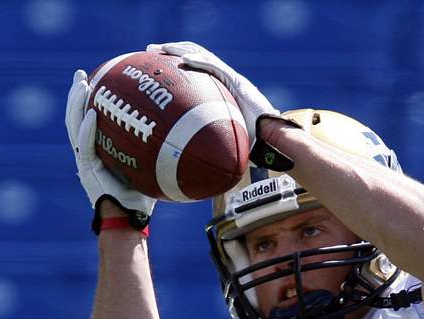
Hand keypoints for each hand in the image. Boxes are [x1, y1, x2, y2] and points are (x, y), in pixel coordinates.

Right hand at [65, 69, 155, 216]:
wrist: (128, 222)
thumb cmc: (143, 201)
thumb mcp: (150, 170)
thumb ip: (156, 153)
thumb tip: (183, 137)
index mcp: (99, 152)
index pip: (90, 121)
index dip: (90, 102)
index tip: (96, 81)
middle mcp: (88, 154)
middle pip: (76, 118)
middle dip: (77, 95)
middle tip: (82, 74)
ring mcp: (85, 161)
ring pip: (74, 126)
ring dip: (76, 104)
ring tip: (82, 84)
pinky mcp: (87, 169)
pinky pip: (85, 145)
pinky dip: (87, 128)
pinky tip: (92, 113)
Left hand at [146, 42, 301, 170]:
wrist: (272, 140)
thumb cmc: (253, 145)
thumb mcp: (224, 141)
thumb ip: (208, 143)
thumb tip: (190, 164)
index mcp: (224, 89)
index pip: (198, 69)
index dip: (178, 62)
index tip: (158, 64)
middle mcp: (227, 80)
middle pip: (196, 56)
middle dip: (172, 50)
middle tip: (151, 51)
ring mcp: (232, 79)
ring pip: (202, 55)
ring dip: (179, 50)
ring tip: (159, 49)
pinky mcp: (238, 82)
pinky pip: (214, 68)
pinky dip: (198, 62)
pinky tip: (181, 61)